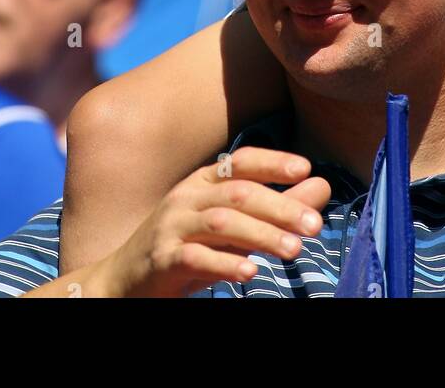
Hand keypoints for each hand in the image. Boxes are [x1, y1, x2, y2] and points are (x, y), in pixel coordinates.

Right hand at [96, 147, 330, 297]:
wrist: (122, 281)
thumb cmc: (185, 249)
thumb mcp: (231, 227)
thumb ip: (273, 208)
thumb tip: (321, 185)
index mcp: (202, 182)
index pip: (240, 162)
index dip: (271, 161)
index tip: (305, 168)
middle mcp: (186, 197)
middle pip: (238, 193)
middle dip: (280, 206)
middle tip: (315, 225)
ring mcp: (172, 227)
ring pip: (221, 224)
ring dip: (261, 235)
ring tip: (294, 250)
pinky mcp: (162, 260)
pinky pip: (196, 258)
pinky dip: (225, 264)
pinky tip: (251, 272)